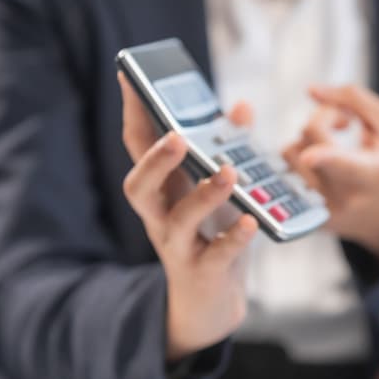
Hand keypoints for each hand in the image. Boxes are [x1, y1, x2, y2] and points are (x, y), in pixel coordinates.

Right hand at [118, 73, 258, 361]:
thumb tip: (241, 105)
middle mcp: (160, 217)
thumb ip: (227, 148)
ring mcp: (178, 247)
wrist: (211, 303)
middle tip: (176, 137)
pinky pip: (217, 255)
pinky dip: (233, 238)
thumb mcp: (218, 191)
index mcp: (163, 190)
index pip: (139, 146)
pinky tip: (250, 222)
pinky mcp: (203, 272)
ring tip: (228, 173)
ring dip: (203, 195)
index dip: (133, 112)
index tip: (128, 75)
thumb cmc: (211, 236)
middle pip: (139, 187)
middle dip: (155, 161)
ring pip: (178, 221)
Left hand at [281, 85, 378, 260]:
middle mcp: (346, 196)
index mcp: (373, 173)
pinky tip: (322, 165)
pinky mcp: (310, 219)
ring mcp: (325, 211)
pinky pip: (286, 176)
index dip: (325, 157)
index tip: (311, 155)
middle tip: (345, 123)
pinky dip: (300, 161)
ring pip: (290, 157)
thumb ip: (353, 99)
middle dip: (321, 120)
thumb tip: (311, 90)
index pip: (343, 162)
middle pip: (308, 144)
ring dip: (305, 141)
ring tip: (331, 146)